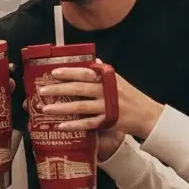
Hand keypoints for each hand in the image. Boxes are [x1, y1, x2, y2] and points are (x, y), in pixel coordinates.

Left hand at [38, 63, 163, 160]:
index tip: (53, 72)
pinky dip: (74, 125)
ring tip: (46, 108)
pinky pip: (88, 124)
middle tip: (42, 90)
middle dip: (58, 89)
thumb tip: (92, 62)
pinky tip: (61, 126)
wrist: (147, 115)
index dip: (68, 72)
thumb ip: (104, 72)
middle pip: (79, 89)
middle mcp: (106, 91)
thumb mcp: (118, 80)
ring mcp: (107, 107)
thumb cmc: (131, 96)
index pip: (85, 72)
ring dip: (61, 108)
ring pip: (80, 107)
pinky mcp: (108, 122)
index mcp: (108, 78)